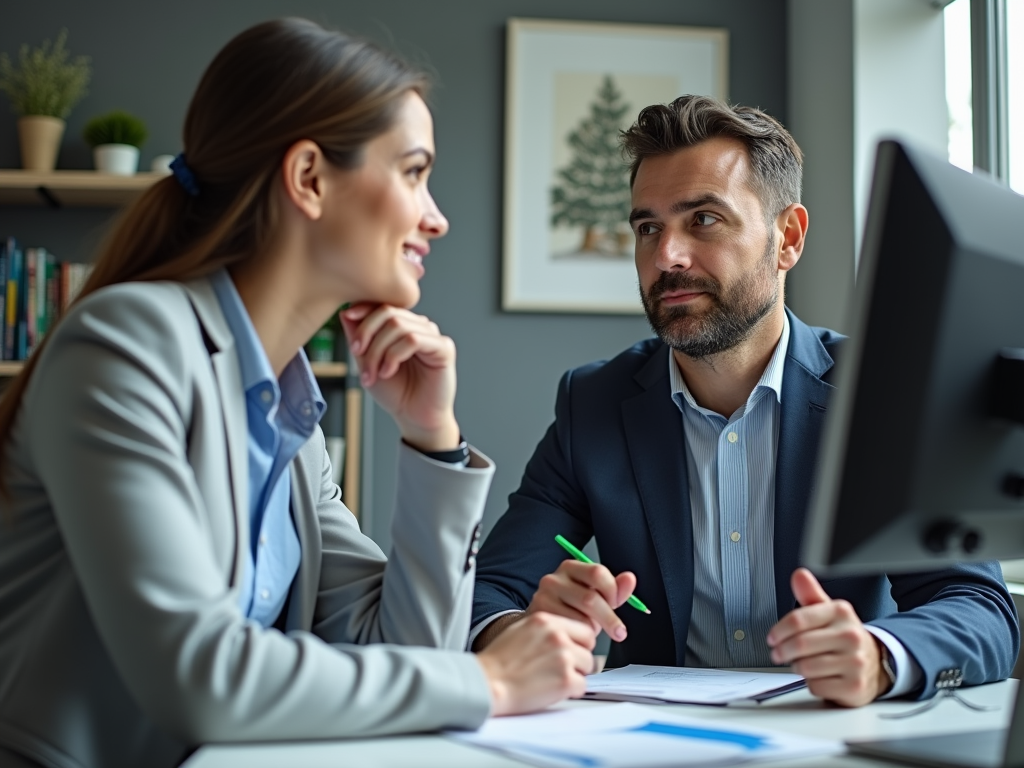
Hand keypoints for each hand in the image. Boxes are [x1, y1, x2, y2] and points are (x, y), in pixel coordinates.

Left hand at [340, 303, 459, 450]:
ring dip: (378, 350)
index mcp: (403, 326)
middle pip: (388, 312)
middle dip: (367, 333)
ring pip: (398, 325)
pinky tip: (389, 371)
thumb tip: (346, 311)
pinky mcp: (444, 348)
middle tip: (358, 354)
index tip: (348, 316)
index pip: (383, 305)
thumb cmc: (395, 393)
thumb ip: (358, 337)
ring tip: (374, 372)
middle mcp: (419, 327)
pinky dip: (395, 355)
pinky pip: (413, 339)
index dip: (364, 307)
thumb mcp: (367, 362)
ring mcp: (432, 336)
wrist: (413, 418)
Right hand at [475, 612, 595, 715]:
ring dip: (574, 675)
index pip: (584, 629)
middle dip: (579, 659)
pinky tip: (550, 689)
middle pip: (589, 648)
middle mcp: (557, 636)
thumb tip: (568, 634)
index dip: (579, 643)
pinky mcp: (566, 680)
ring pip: (587, 667)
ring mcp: (564, 657)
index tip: (572, 651)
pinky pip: (582, 686)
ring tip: (550, 679)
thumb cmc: (499, 661)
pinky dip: (570, 691)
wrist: (487, 684)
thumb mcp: (522, 629)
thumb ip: (547, 628)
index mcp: (546, 620)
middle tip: (560, 668)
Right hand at [527, 560, 636, 642]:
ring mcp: (543, 598)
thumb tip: (630, 578)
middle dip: (609, 618)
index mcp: (570, 568)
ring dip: (591, 631)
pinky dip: (579, 640)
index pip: (597, 573)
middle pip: (590, 598)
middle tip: (619, 632)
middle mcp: (553, 579)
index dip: (612, 591)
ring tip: (588, 634)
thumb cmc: (569, 611)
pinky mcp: (538, 618)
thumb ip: (613, 590)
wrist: (538, 630)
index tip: (616, 604)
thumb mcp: (594, 597)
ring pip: (581, 619)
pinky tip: (576, 639)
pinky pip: (570, 633)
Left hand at [767, 568, 890, 706]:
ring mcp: (855, 662)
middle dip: (783, 651)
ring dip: (797, 667)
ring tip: (802, 663)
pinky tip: (820, 676)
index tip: (772, 637)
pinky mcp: (854, 686)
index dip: (779, 630)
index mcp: (841, 612)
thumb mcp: (828, 611)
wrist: (874, 662)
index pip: (798, 620)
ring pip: (806, 667)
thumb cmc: (843, 636)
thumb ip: (810, 594)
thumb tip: (799, 575)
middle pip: (800, 645)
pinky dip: (812, 684)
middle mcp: (851, 636)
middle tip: (779, 653)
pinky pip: (817, 686)